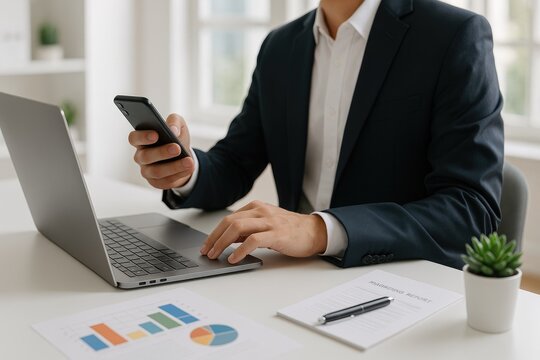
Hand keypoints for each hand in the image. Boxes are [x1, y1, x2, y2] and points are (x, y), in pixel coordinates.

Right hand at [128, 113, 194, 188]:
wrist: (183, 156)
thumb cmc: (175, 138)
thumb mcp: (178, 125)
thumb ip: (174, 121)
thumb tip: (173, 130)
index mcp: (141, 140)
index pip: (134, 138)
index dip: (143, 137)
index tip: (156, 135)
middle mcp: (141, 156)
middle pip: (146, 156)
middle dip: (162, 152)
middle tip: (177, 148)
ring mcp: (147, 171)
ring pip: (157, 171)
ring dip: (174, 166)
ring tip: (188, 161)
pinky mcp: (156, 182)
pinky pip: (166, 181)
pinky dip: (179, 174)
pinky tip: (189, 168)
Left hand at [200, 200, 327, 263]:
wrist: (314, 232)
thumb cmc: (290, 230)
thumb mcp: (266, 225)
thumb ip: (248, 230)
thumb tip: (227, 240)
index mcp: (257, 208)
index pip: (229, 218)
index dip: (215, 232)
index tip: (207, 245)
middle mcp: (261, 211)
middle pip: (230, 222)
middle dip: (214, 238)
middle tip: (207, 251)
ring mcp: (269, 222)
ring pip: (238, 228)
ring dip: (222, 243)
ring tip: (216, 255)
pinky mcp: (277, 234)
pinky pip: (253, 240)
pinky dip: (240, 250)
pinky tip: (234, 258)